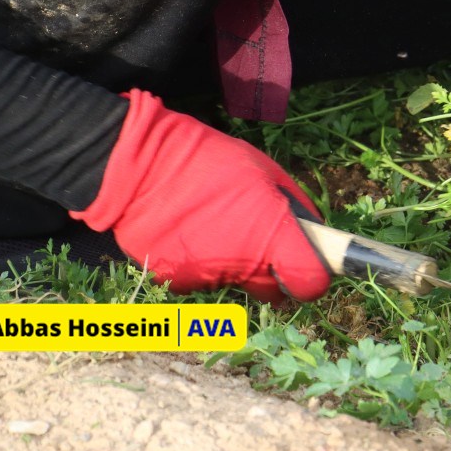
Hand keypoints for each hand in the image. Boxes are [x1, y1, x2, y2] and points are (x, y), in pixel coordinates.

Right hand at [70, 90, 330, 303]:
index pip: (311, 283)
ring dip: (232, 262)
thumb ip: (294, 206)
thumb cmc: (208, 161)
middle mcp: (241, 266)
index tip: (306, 260)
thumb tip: (312, 232)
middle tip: (257, 236)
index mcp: (270, 236)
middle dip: (272, 270)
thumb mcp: (264, 170)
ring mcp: (205, 278)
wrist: (138, 166)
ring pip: (234, 282)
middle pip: (272, 289)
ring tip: (212, 221)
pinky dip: (199, 261)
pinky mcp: (174, 282)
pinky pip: (200, 278)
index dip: (312, 274)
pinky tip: (188, 229)